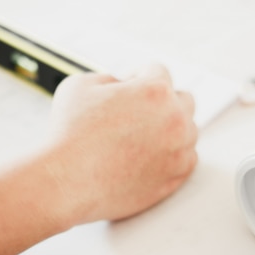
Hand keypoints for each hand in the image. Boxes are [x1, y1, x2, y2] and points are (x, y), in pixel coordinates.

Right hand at [45, 64, 197, 223]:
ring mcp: (178, 150)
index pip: (158, 71)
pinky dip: (172, 155)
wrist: (66, 182)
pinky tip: (149, 156)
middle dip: (162, 102)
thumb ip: (110, 78)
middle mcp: (174, 119)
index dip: (137, 78)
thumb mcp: (82, 84)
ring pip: (188, 131)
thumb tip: (122, 85)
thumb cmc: (69, 133)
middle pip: (182, 99)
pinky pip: (187, 159)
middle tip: (136, 114)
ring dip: (170, 130)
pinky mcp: (175, 178)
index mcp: (155, 90)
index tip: (124, 91)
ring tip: (140, 138)